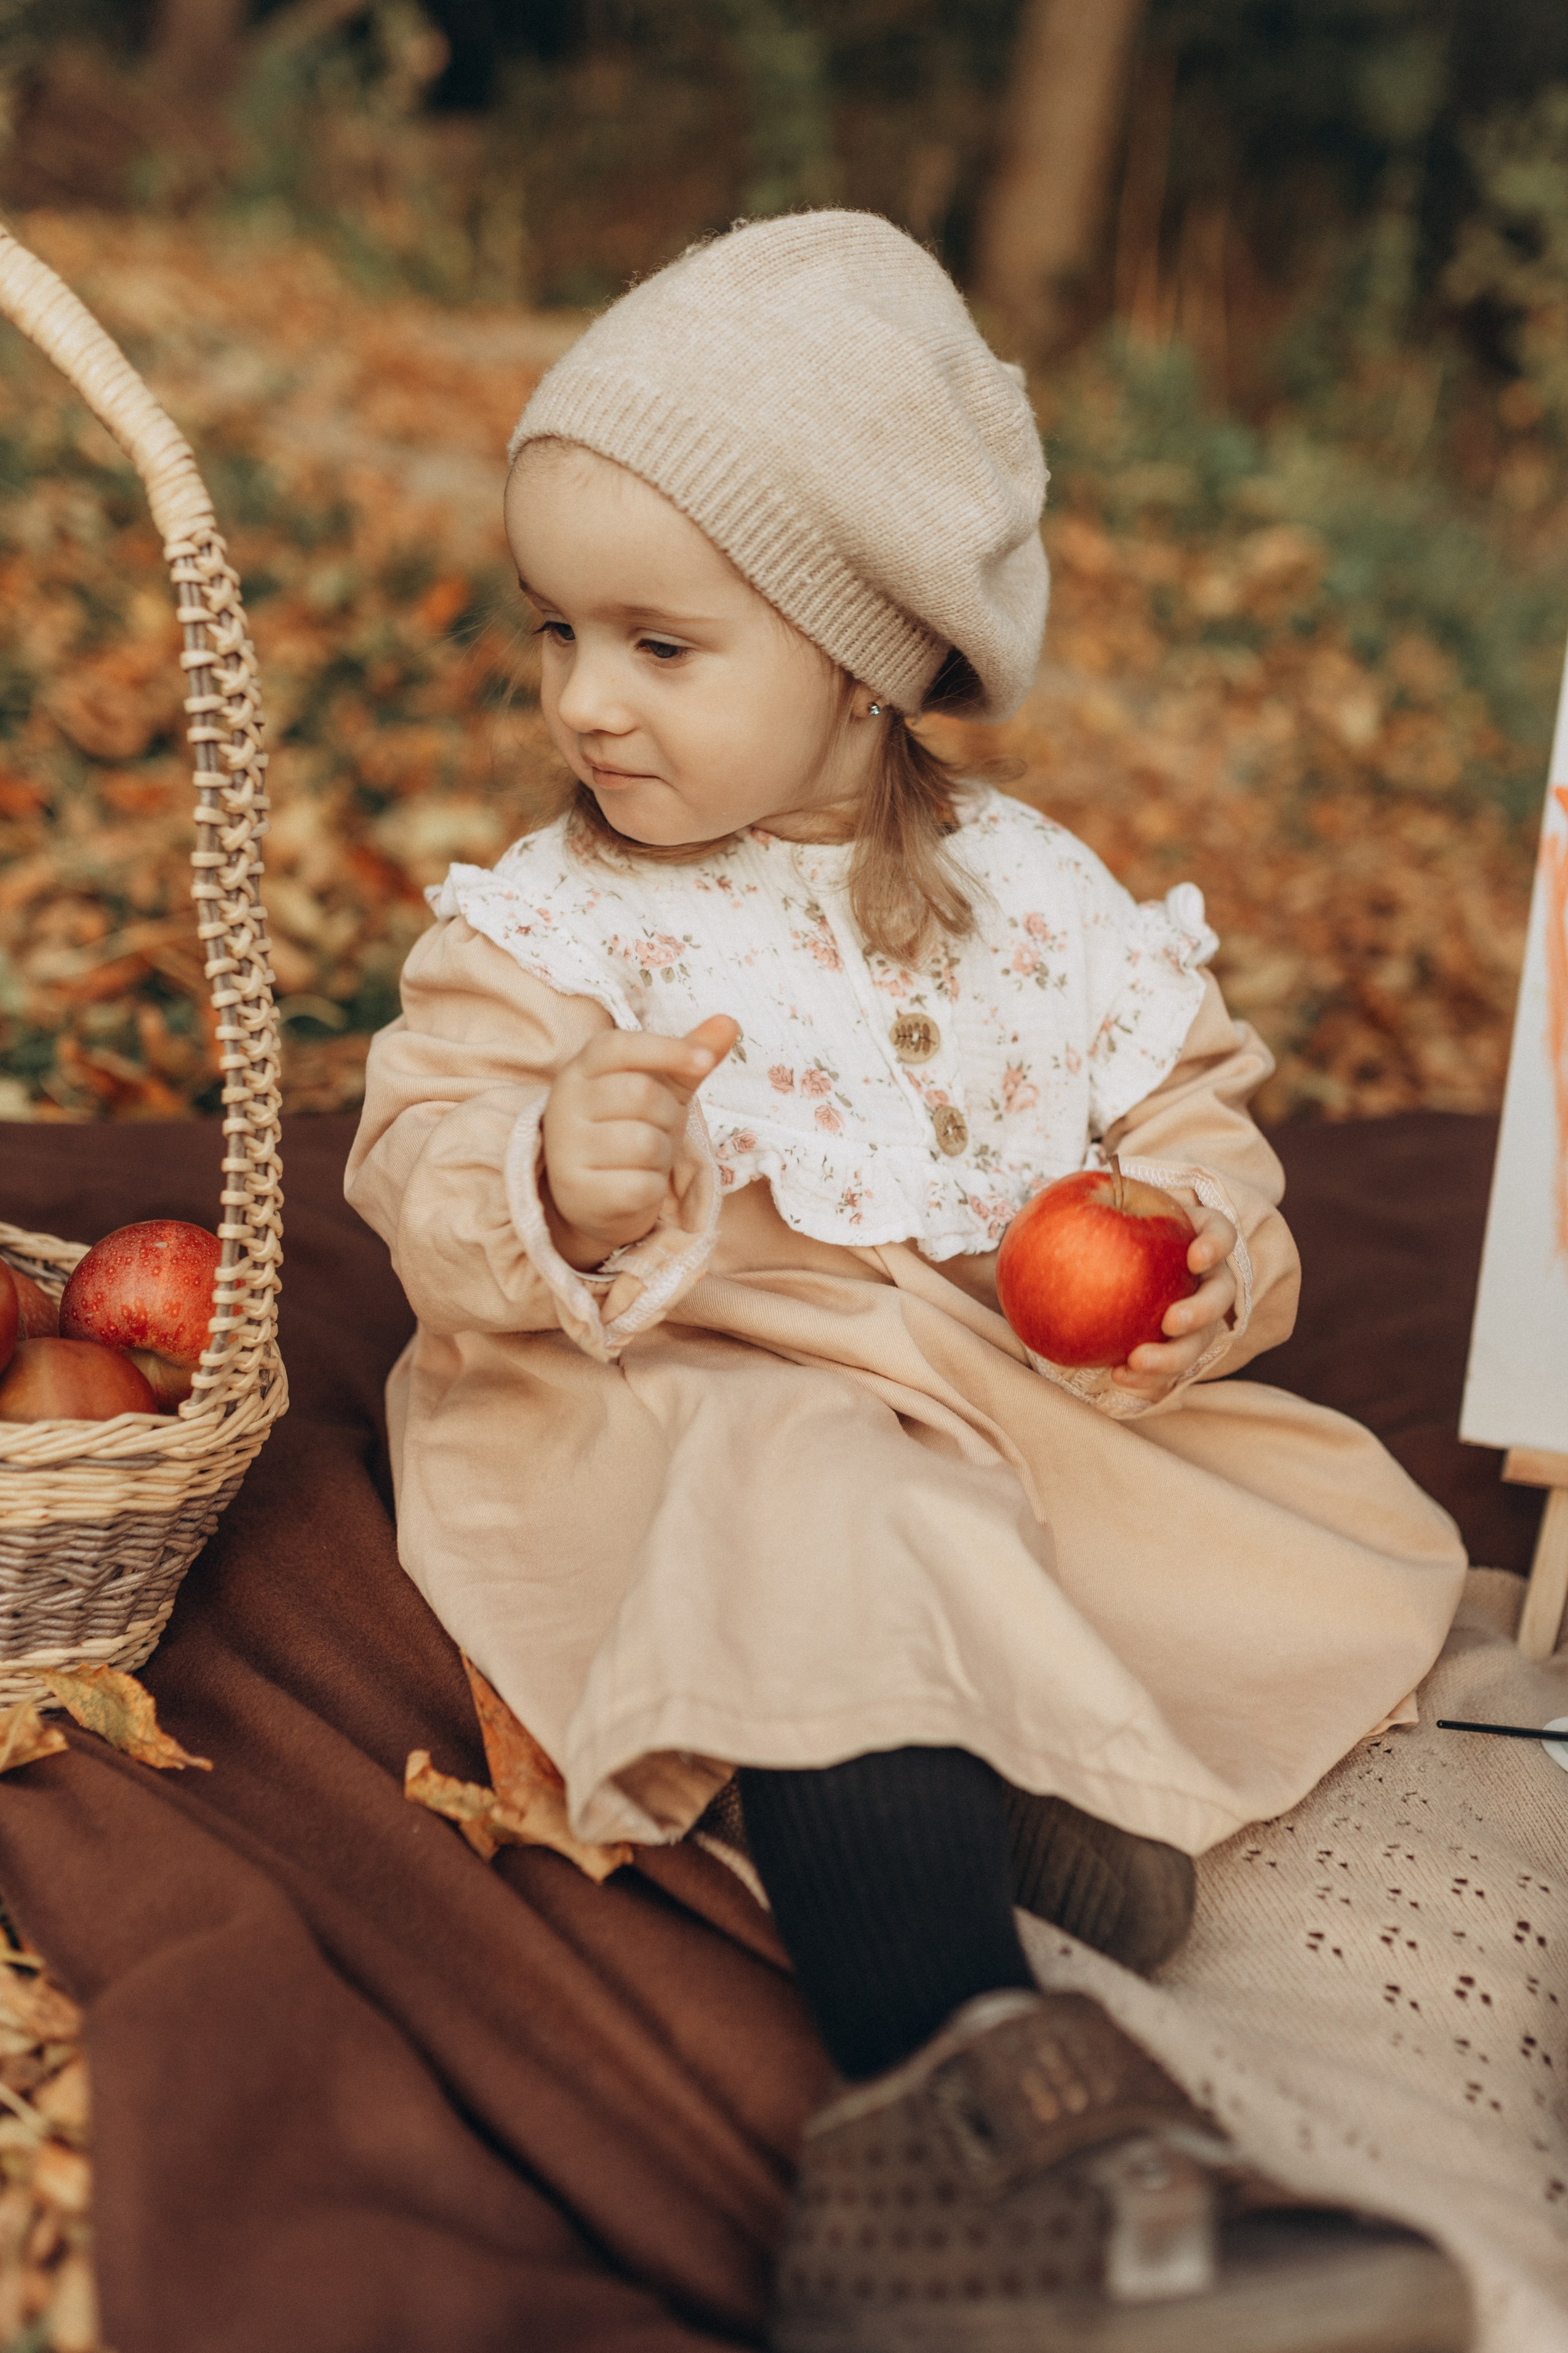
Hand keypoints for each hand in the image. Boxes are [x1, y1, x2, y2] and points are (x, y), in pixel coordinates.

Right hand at [541, 1014, 738, 1269]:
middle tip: (657, 1130)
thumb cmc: (630, 1129)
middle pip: (641, 1094)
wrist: (597, 1197)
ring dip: (661, 1156)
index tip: (705, 1061)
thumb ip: (688, 1057)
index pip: (619, 1046)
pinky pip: (642, 1185)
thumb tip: (729, 1022)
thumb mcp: (660, 1088)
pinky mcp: (578, 1193)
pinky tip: (636, 1186)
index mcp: (581, 1069)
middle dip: (668, 1116)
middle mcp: (564, 1105)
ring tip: (644, 1160)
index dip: (666, 1049)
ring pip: (645, 1143)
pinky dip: (653, 1188)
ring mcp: (566, 1150)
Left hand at [1110, 1204, 1237, 1401]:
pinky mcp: (1174, 1344)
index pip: (1220, 1234)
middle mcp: (1206, 1277)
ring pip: (1199, 1340)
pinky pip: (1166, 1365)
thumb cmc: (1116, 1221)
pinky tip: (1117, 1375)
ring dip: (1173, 1355)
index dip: (1214, 1245)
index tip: (1194, 1257)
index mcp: (1198, 1236)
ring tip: (1138, 1362)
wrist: (1112, 1257)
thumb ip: (1103, 1194)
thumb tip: (1074, 1182)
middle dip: (1200, 1312)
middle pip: (1219, 1296)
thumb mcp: (1113, 1201)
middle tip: (1171, 1322)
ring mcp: (1194, 1314)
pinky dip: (1146, 1376)